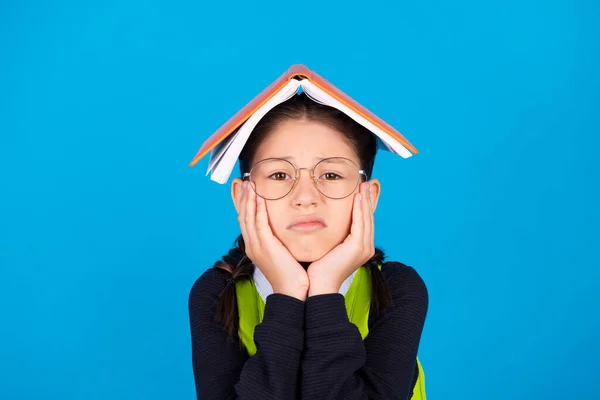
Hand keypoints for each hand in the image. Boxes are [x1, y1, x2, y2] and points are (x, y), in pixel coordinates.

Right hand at [238, 180, 308, 300]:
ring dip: (248, 198)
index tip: (244, 189)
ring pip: (247, 217)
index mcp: (255, 247)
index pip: (245, 220)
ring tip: (249, 183)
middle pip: (242, 216)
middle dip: (242, 197)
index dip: (243, 204)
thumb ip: (280, 240)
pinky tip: (259, 196)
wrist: (294, 292)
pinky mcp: (265, 246)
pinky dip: (257, 208)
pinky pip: (258, 223)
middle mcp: (252, 245)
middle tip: (242, 181)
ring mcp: (256, 246)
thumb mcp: (283, 254)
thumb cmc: (293, 274)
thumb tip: (284, 230)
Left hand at [307, 182, 374, 295]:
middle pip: (368, 218)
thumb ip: (333, 235)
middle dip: (366, 199)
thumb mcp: (329, 247)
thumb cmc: (319, 268)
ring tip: (362, 186)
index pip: (364, 222)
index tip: (361, 190)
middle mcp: (366, 247)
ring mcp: (364, 248)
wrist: (318, 285)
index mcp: (360, 248)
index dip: (363, 205)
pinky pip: (360, 223)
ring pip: (366, 218)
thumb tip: (326, 220)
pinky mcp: (357, 247)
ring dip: (364, 200)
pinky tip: (357, 197)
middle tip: (365, 183)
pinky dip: (359, 209)